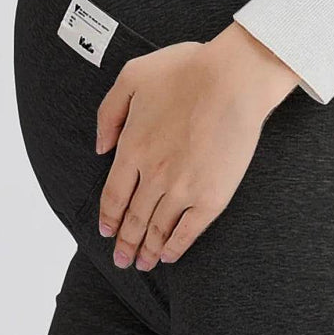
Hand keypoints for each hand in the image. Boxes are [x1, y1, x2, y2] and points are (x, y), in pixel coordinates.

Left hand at [95, 22, 300, 270]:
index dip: (109, 217)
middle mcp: (152, 174)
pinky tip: (169, 256)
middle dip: (125, 243)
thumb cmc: (186, 70)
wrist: (233, 78)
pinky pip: (188, 231)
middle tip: (121, 260)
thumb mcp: (131, 77)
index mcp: (132, 147)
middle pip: (133, 218)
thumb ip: (108, 114)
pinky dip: (175, 247)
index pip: (113, 195)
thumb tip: (100, 147)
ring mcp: (182, 189)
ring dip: (147, 250)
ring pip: (157, 228)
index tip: (106, 232)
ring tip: (142, 264)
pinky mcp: (212, 197)